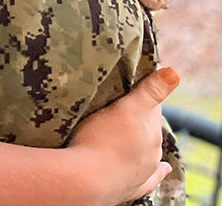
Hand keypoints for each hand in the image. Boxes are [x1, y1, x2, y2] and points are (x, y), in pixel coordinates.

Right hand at [69, 67, 178, 203]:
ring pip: (148, 151)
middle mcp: (151, 152)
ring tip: (128, 134)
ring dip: (140, 142)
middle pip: (149, 128)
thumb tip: (174, 72)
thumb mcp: (127, 109)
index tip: (132, 86)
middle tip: (120, 108)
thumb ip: (150, 91)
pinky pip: (150, 179)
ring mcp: (142, 171)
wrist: (85, 180)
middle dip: (138, 118)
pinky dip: (158, 173)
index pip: (153, 106)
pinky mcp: (131, 187)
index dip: (144, 94)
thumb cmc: (101, 140)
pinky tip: (164, 169)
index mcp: (150, 131)